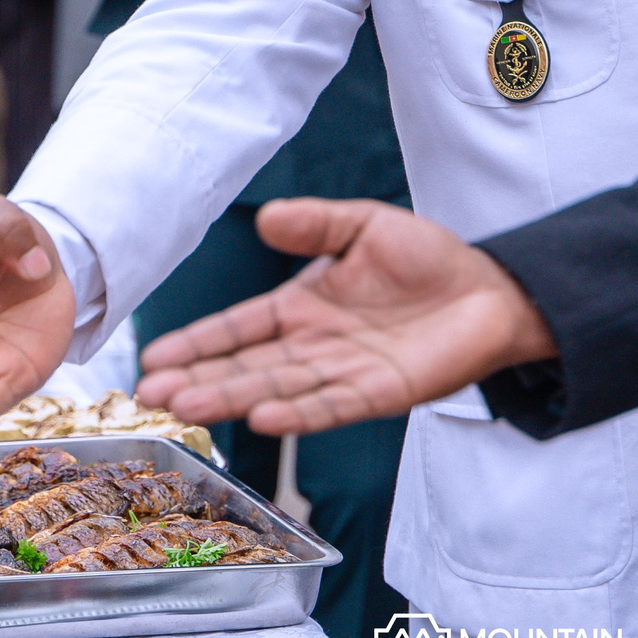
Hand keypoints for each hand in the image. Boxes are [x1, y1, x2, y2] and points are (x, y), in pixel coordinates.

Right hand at [135, 198, 559, 435]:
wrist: (488, 289)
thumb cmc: (425, 259)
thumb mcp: (363, 226)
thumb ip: (317, 225)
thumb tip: (267, 217)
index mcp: (301, 308)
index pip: (238, 328)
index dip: (197, 343)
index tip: (154, 359)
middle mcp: (313, 347)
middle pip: (245, 368)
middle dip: (197, 381)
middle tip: (149, 397)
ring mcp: (343, 373)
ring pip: (276, 390)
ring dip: (232, 400)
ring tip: (185, 408)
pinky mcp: (379, 393)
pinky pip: (331, 406)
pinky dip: (299, 415)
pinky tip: (263, 420)